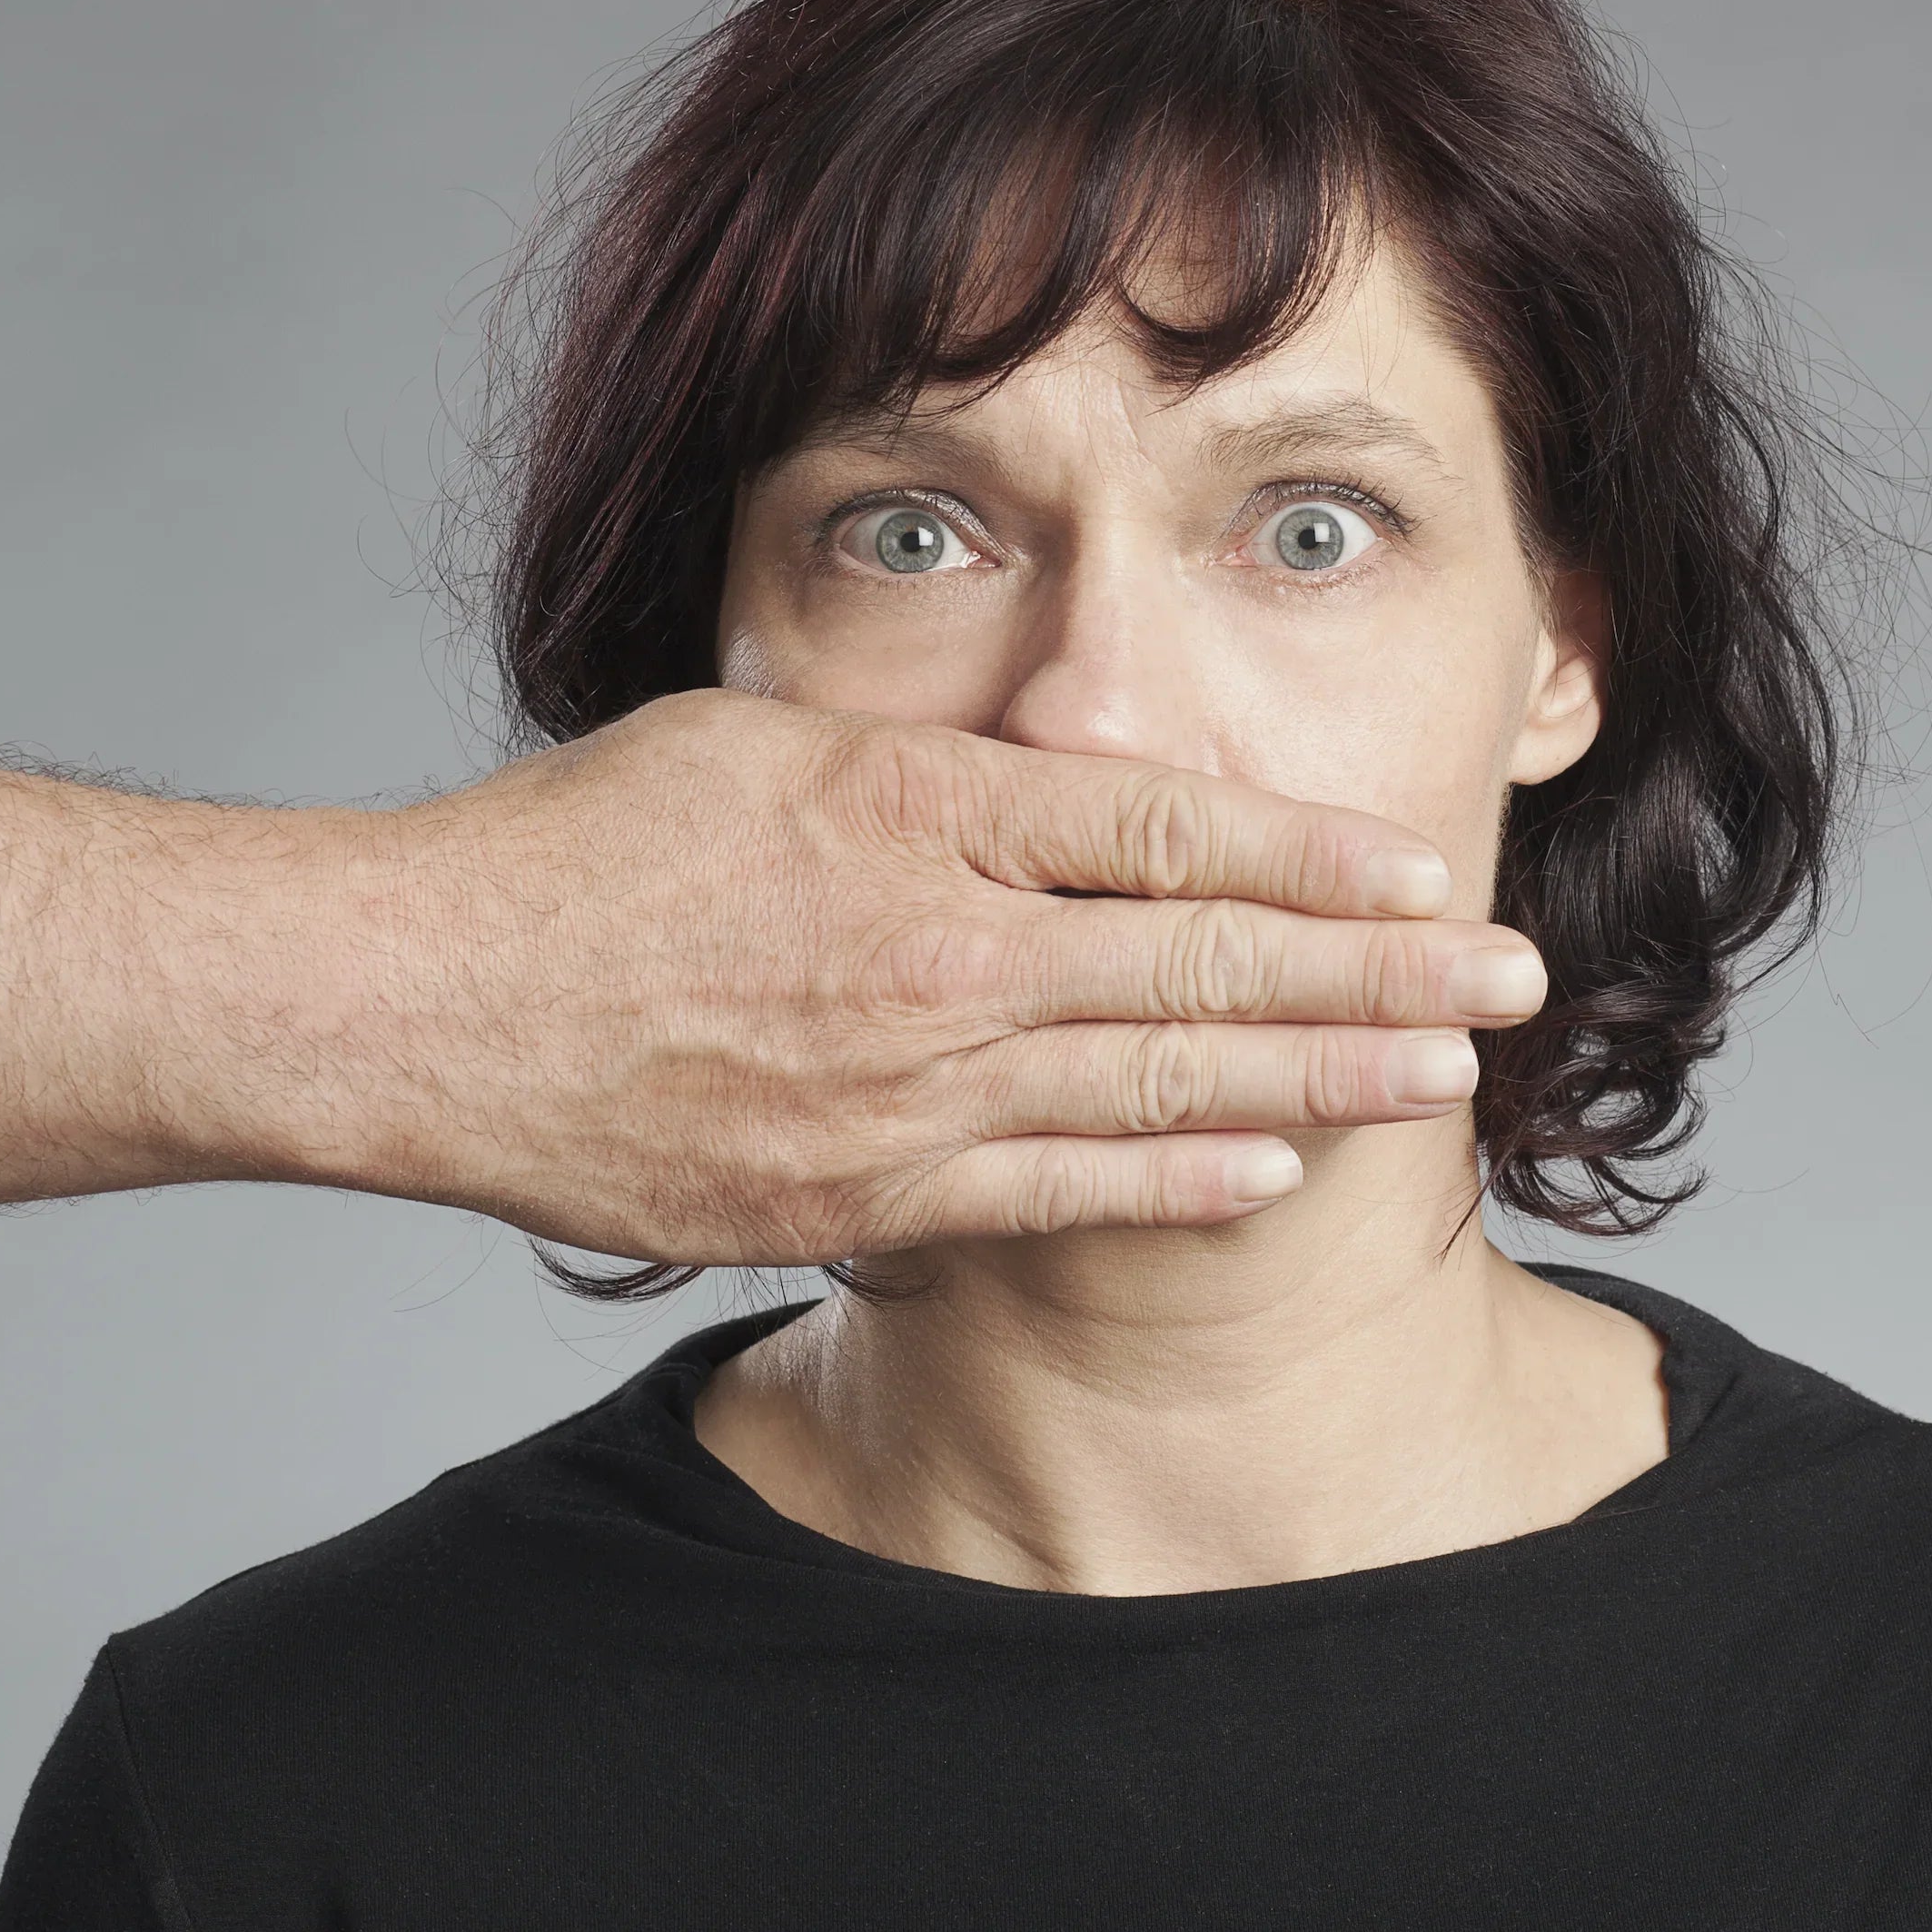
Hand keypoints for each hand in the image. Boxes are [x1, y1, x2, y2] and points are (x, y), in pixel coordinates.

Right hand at [282, 690, 1546, 1262]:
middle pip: (1203, 958)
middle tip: (1515, 981)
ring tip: (1446, 1077)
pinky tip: (1277, 1169)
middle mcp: (935, 950)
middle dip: (1378, 974)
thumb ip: (922, 771)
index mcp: (914, 812)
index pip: (1163, 827)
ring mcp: (902, 1086)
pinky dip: (1174, 1180)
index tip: (1422, 870)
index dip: (1309, 853)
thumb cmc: (577, 851)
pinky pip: (1052, 1191)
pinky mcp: (855, 1192)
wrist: (417, 1002)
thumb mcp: (759, 739)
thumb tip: (1047, 770)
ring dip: (1320, 1079)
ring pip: (1157, 1080)